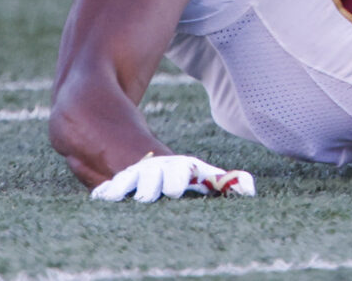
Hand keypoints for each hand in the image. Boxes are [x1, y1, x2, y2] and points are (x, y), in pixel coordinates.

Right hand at [90, 153, 255, 202]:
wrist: (143, 154)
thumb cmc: (179, 173)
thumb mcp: (199, 175)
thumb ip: (222, 182)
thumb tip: (250, 189)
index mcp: (179, 168)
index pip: (179, 171)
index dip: (176, 179)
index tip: (175, 191)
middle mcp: (156, 169)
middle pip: (152, 175)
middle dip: (149, 184)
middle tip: (145, 197)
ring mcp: (135, 175)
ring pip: (129, 180)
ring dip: (124, 187)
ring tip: (117, 197)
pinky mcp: (117, 182)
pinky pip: (110, 186)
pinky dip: (106, 191)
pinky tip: (101, 196)